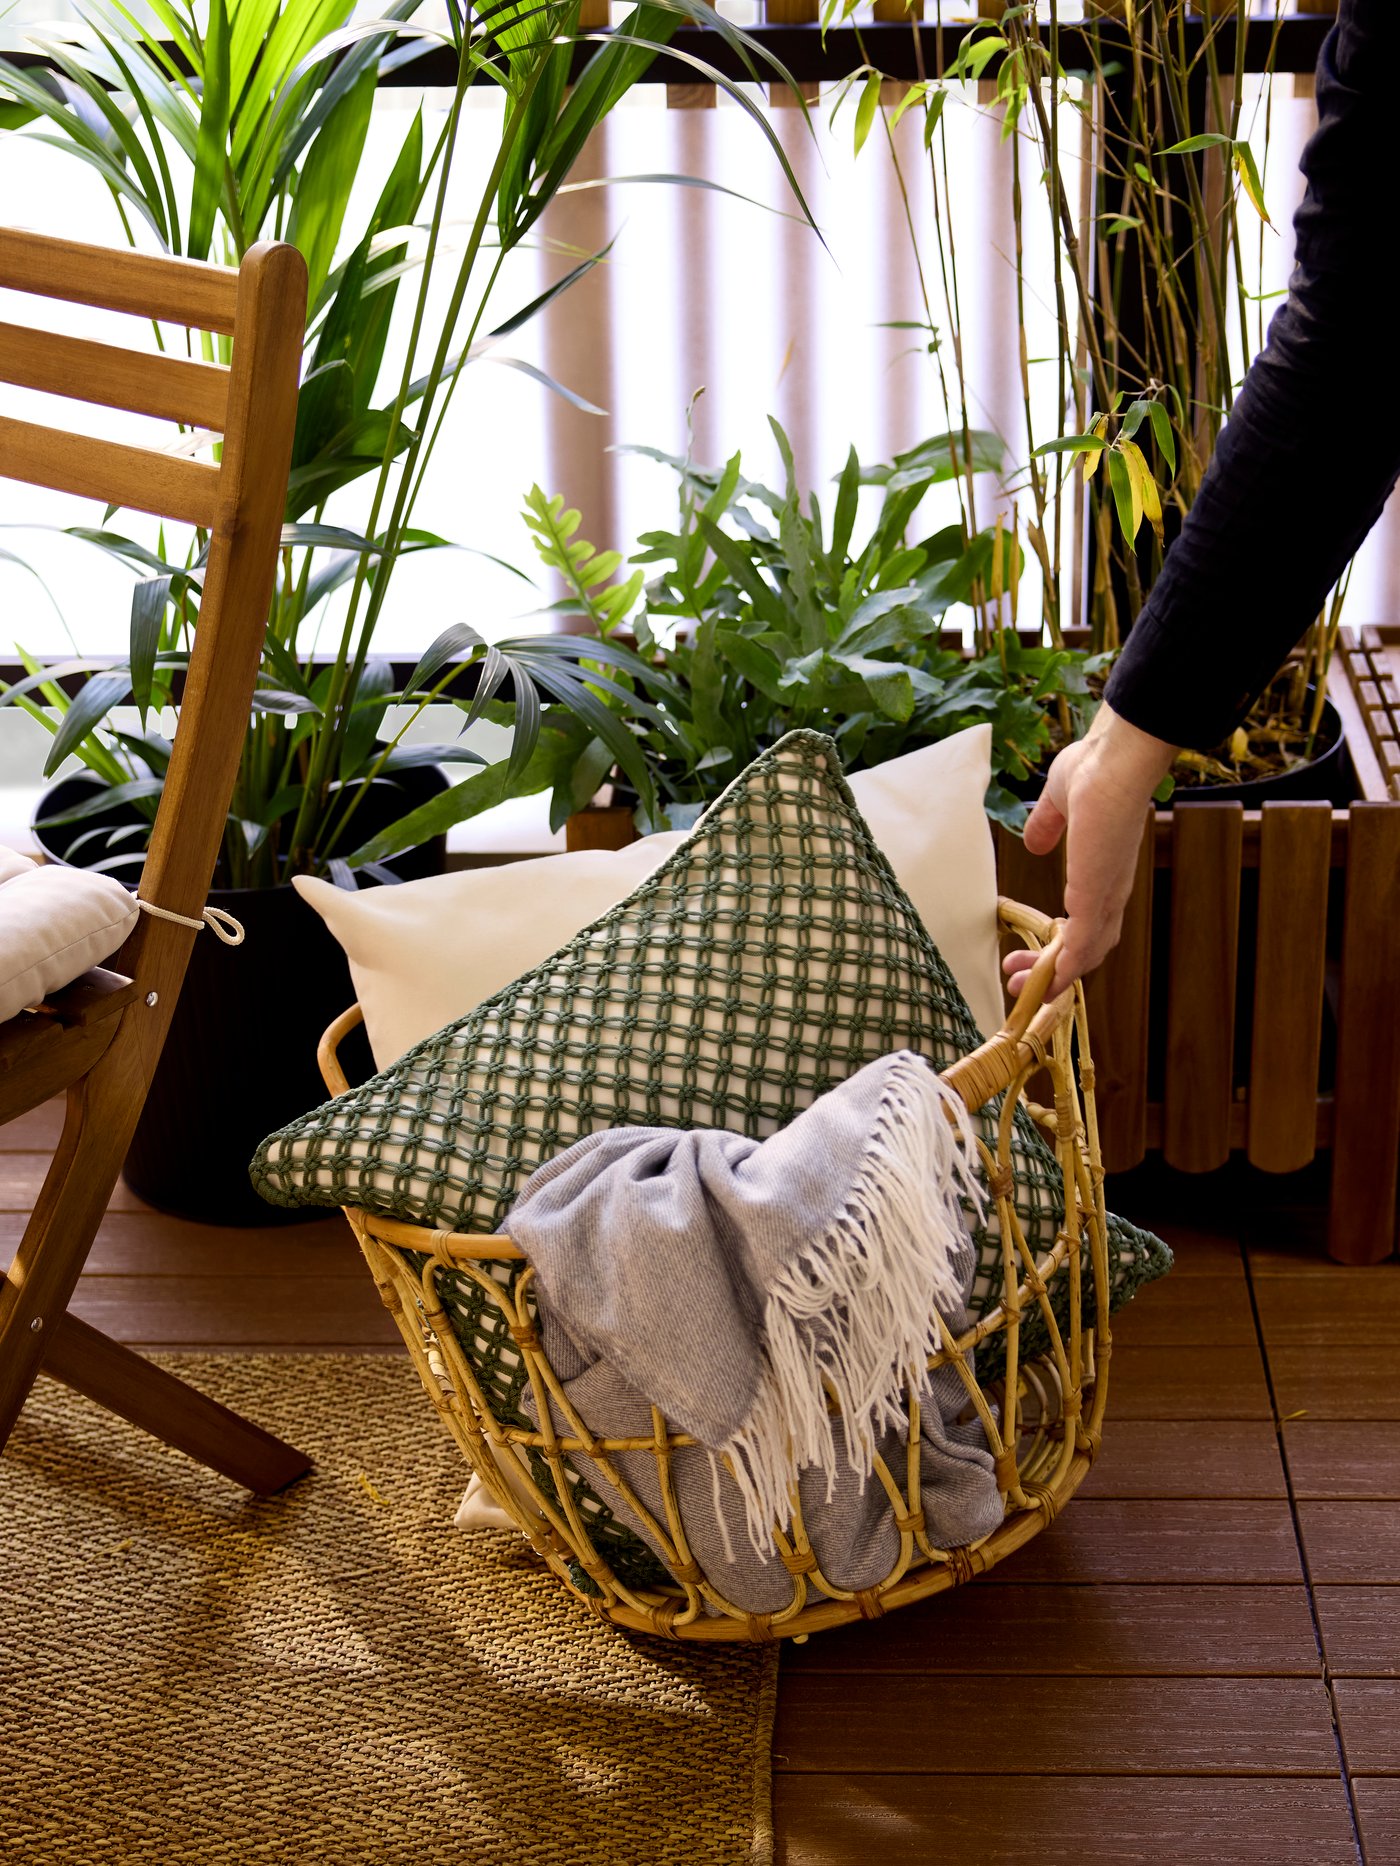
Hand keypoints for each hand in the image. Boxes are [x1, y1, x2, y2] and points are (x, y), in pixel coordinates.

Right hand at [1004, 702, 1176, 1001]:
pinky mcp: (1095, 898)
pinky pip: (1081, 948)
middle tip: (1018, 976)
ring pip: (1084, 954)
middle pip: (1089, 947)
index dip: (1062, 940)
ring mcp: (1105, 896)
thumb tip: (1034, 842)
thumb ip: (1047, 825)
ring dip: (1052, 977)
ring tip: (1019, 986)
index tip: (1031, 947)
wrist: (1117, 762)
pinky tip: (1043, 983)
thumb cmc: (1095, 770)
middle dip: (1053, 967)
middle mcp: (1111, 890)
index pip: (1090, 919)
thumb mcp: (1060, 802)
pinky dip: (1064, 971)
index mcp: (1104, 869)